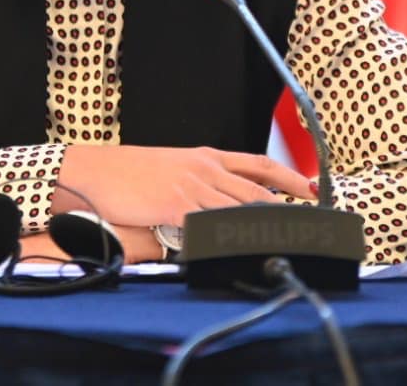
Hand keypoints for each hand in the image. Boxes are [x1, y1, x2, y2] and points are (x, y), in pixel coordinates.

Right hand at [54, 144, 313, 227]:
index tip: (310, 188)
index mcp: (206, 156)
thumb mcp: (172, 167)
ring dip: (265, 227)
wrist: (97, 171)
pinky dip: (229, 238)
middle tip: (308, 226)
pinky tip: (242, 249)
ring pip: (241, 208)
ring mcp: (192, 187)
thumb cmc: (129, 172)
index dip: (288, 176)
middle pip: (258, 191)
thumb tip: (220, 199)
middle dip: (286, 210)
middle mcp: (205, 169)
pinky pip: (211, 225)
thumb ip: (200, 181)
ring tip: (286, 243)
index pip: (258, 164)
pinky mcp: (176, 206)